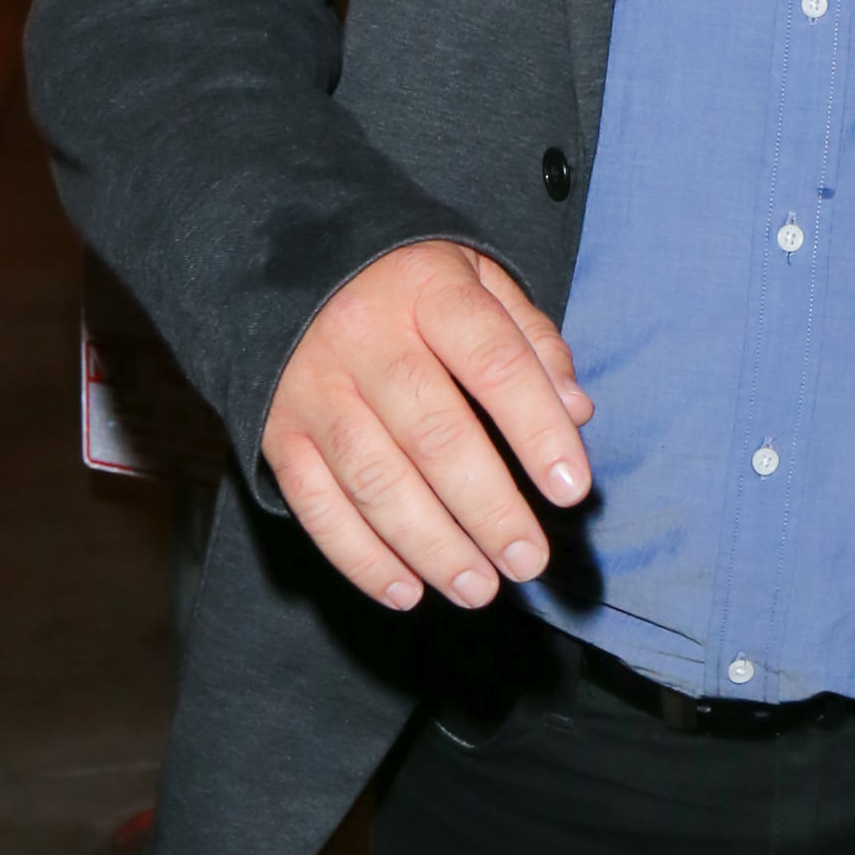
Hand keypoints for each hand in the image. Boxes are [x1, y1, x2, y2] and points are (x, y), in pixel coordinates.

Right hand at [260, 241, 593, 612]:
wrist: (287, 264)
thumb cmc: (409, 283)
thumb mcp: (477, 278)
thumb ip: (531, 342)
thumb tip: (576, 412)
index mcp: (427, 288)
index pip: (494, 362)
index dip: (537, 429)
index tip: (573, 489)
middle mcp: (364, 337)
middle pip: (434, 434)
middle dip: (489, 509)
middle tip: (528, 561)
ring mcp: (313, 386)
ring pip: (376, 480)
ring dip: (432, 546)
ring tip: (479, 588)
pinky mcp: (277, 430)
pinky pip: (316, 505)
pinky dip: (361, 557)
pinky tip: (406, 591)